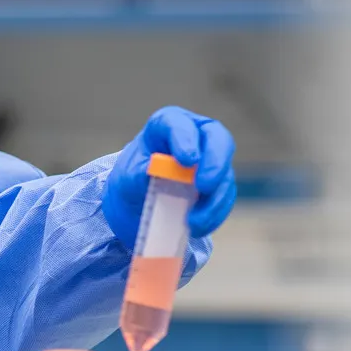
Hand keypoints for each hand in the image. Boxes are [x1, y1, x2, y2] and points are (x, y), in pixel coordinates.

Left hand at [102, 106, 236, 248]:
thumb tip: (152, 172)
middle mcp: (195, 136)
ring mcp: (211, 159)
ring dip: (214, 198)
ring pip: (225, 172)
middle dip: (215, 163)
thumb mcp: (126, 178)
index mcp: (167, 126)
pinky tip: (198, 226)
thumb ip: (136, 174)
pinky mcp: (219, 183)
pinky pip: (225, 196)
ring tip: (193, 220)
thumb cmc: (131, 180)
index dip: (186, 138)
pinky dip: (215, 213)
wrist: (138, 201)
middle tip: (205, 186)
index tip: (186, 160)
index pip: (179, 124)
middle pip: (217, 138)